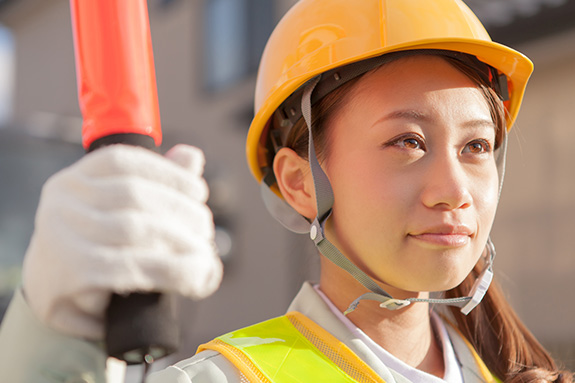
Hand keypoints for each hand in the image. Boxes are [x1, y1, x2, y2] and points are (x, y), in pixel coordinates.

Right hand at [22, 144, 222, 339]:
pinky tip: (194, 277)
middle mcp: (61, 203)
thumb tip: (191, 155)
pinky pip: (132, 268)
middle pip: (133, 194)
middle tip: (205, 228)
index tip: (198, 191)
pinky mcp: (72, 275)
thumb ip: (156, 183)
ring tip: (204, 254)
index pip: (123, 162)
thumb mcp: (123, 214)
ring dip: (180, 241)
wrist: (57, 301)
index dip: (168, 173)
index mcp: (74, 180)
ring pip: (135, 229)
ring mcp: (61, 238)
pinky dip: (172, 270)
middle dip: (180, 209)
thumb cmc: (100, 251)